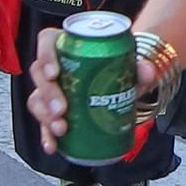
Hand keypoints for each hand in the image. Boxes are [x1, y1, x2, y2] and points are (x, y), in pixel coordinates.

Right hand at [25, 27, 157, 154]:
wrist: (126, 83)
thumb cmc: (123, 66)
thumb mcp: (134, 63)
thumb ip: (143, 65)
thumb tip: (147, 70)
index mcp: (70, 46)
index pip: (48, 41)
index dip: (46, 55)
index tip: (55, 72)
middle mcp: (56, 66)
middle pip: (39, 74)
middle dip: (48, 94)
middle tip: (62, 109)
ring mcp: (53, 89)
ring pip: (37, 99)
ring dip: (45, 115)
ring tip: (62, 128)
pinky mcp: (55, 111)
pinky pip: (44, 122)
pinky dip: (47, 135)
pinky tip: (53, 145)